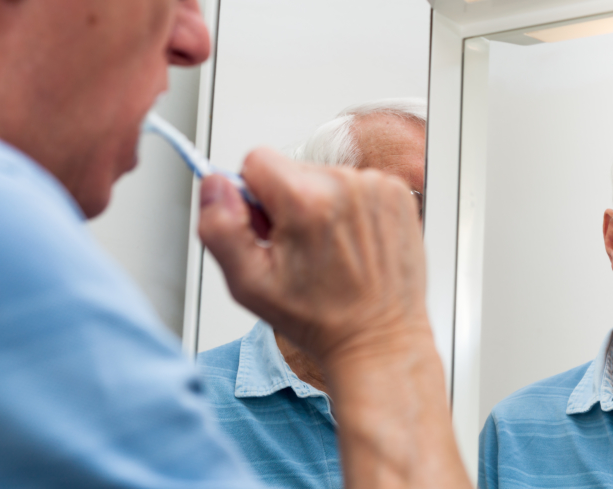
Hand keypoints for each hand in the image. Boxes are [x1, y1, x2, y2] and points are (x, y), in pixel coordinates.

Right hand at [197, 148, 469, 487]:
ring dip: (320, 207)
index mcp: (306, 201)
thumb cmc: (320, 320)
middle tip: (302, 251)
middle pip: (291, 170)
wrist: (379, 340)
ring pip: (323, 178)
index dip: (252, 197)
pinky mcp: (397, 194)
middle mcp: (346, 184)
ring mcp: (377, 187)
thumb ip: (219, 227)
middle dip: (286, 204)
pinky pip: (355, 186)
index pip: (256, 159)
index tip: (269, 230)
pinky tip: (354, 246)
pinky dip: (350, 210)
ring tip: (332, 253)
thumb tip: (214, 183)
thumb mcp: (249, 285)